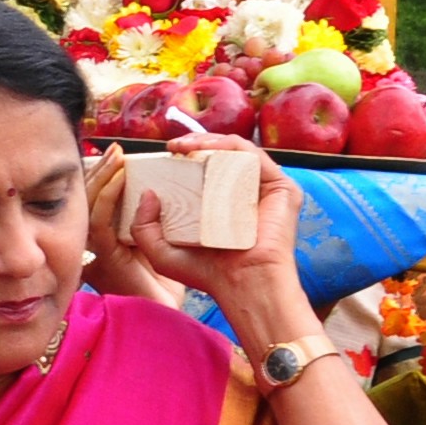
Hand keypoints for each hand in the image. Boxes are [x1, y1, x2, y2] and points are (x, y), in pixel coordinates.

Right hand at [83, 155, 183, 304]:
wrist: (164, 314)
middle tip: (115, 149)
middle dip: (99, 169)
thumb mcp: (158, 243)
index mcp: (108, 235)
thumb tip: (156, 190)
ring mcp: (98, 248)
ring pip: (87, 204)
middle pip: (87, 196)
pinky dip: (108, 197)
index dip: (101, 175)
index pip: (96, 198)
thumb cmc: (163, 283)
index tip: (117, 154)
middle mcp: (97, 240)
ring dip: (101, 177)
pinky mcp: (105, 257)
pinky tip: (120, 180)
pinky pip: (100, 221)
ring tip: (116, 157)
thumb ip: (152, 221)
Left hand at [129, 134, 309, 334]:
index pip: (207, 171)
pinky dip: (229, 145)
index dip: (185, 158)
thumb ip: (143, 226)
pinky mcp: (282, 188)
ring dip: (208, 140)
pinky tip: (207, 149)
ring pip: (236, 152)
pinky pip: (254, 156)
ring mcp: (265, 190)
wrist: (243, 284)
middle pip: (221, 157)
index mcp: (224, 205)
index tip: (162, 155)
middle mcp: (246, 194)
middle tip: (172, 146)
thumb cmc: (206, 273)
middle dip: (195, 144)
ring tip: (183, 146)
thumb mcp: (161, 251)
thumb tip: (148, 193)